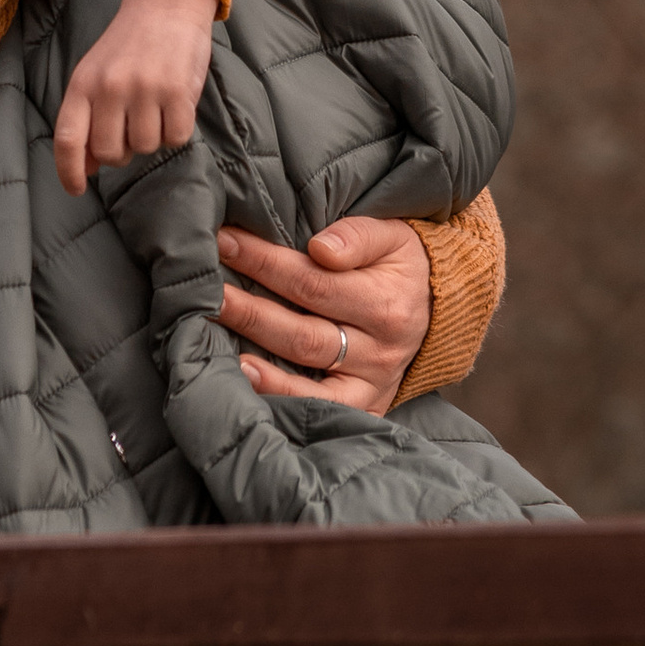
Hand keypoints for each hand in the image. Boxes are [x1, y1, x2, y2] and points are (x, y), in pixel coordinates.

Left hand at [52, 0, 216, 195]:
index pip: (68, 140)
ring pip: (146, 148)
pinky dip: (177, 129)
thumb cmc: (128, 45)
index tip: (77, 189)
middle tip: (132, 125)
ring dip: (152, 136)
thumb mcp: (95, 73)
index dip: (69, 172)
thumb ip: (87, 117)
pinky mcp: (178, 91)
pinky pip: (176, 138)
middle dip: (122, 150)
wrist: (167, 4)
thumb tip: (87, 168)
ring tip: (154, 105)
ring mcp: (145, 89)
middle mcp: (111, 87)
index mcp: (83, 83)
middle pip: (110, 153)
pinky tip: (174, 104)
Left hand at [215, 213, 432, 412]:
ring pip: (304, 371)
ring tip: (211, 337)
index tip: (224, 241)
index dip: (264, 262)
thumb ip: (358, 237)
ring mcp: (369, 384)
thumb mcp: (393, 237)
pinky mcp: (362, 407)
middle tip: (204, 291)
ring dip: (254, 353)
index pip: (312, 282)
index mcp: (385, 302)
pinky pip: (318, 408)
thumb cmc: (400, 266)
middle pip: (301, 330)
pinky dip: (280, 397)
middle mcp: (379, 349)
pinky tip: (246, 381)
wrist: (439, 310)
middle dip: (248, 308)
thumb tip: (321, 249)